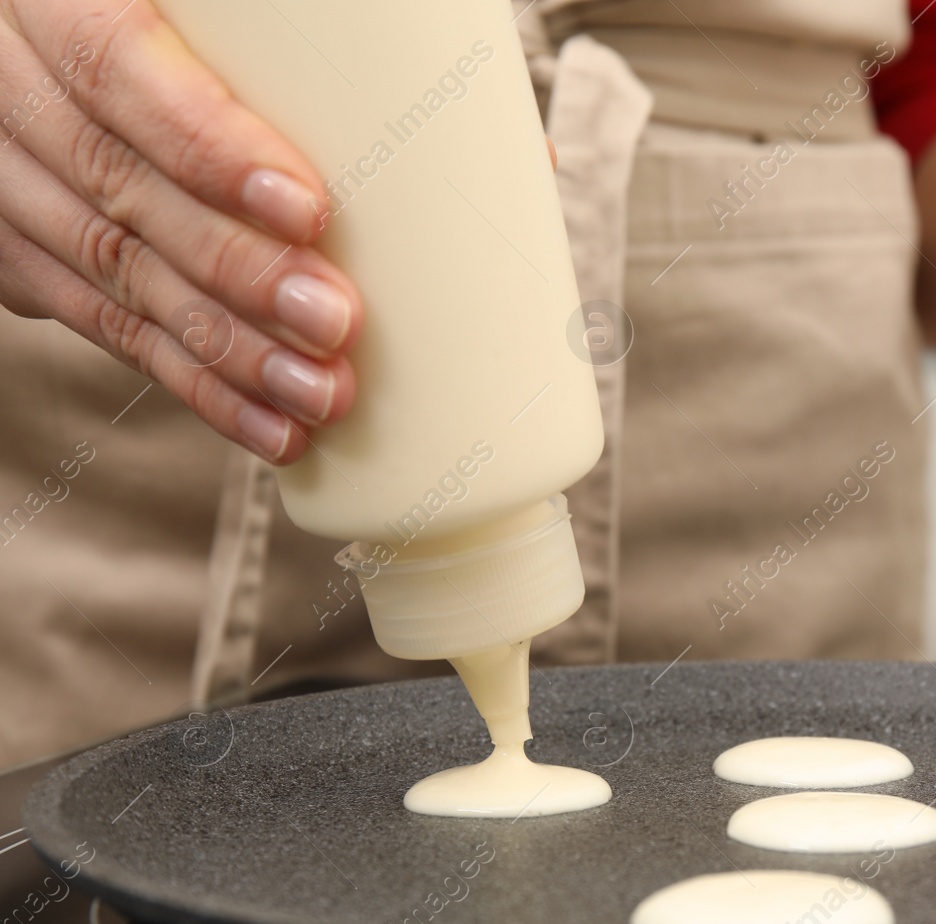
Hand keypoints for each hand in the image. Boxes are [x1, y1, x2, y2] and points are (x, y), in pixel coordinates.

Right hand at [0, 0, 360, 462]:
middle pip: (120, 189)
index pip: (118, 70)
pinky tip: (270, 425)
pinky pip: (103, 324)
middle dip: (237, 271)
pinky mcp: (13, 248)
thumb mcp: (209, 14)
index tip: (305, 206)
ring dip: (227, 350)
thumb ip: (272, 42)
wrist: (63, 56)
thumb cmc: (182, 29)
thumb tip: (446, 113)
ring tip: (318, 394)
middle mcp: (3, 84)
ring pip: (111, 273)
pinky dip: (196, 382)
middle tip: (332, 322)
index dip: (208, 146)